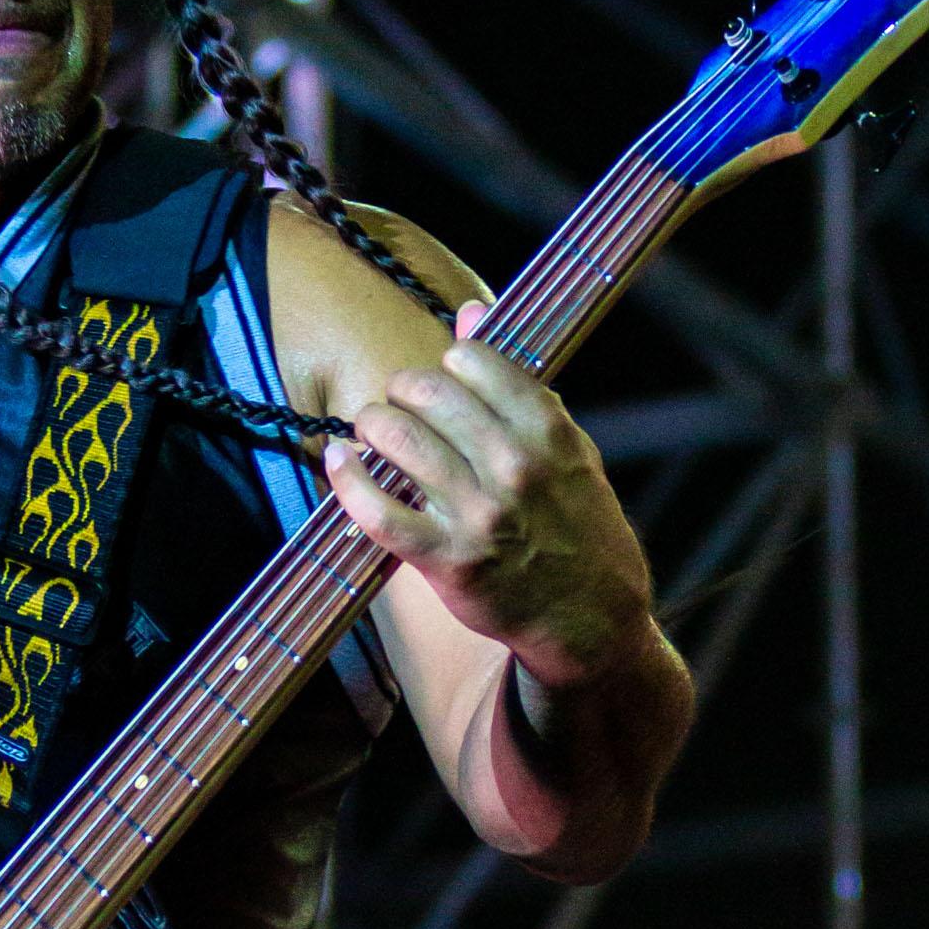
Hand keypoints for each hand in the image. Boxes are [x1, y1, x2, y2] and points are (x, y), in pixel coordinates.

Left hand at [326, 331, 656, 684]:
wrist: (590, 616)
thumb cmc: (575, 527)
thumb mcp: (567, 449)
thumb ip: (516, 385)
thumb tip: (470, 311)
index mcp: (547, 432)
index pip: (474, 362)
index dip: (446, 364)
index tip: (440, 381)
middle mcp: (514, 467)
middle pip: (428, 395)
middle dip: (401, 391)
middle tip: (397, 404)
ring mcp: (480, 515)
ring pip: (400, 440)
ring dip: (373, 424)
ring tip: (371, 429)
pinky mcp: (448, 561)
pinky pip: (379, 512)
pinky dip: (347, 480)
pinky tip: (338, 460)